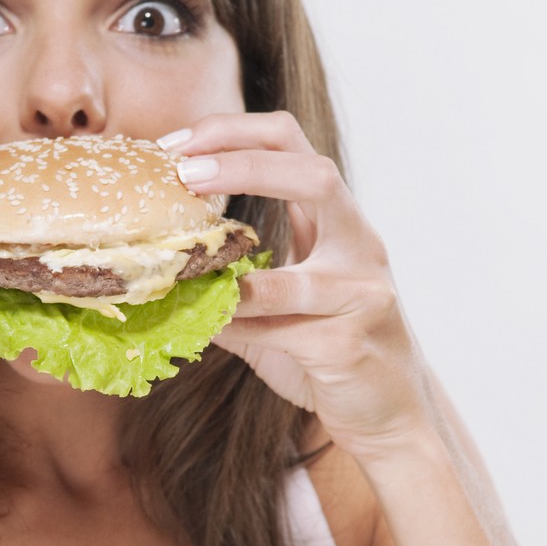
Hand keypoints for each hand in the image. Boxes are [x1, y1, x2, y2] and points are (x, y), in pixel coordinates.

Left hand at [168, 112, 431, 461]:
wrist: (389, 412)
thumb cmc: (327, 351)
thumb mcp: (279, 306)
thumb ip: (231, 282)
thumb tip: (157, 273)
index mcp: (337, 222)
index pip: (293, 145)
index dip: (234, 132)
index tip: (177, 145)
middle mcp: (359, 246)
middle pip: (314, 176)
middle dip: (244, 166)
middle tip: (185, 173)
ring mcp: (362, 295)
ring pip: (297, 275)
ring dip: (233, 277)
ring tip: (181, 266)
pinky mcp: (351, 345)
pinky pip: (286, 333)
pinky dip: (240, 329)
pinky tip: (207, 328)